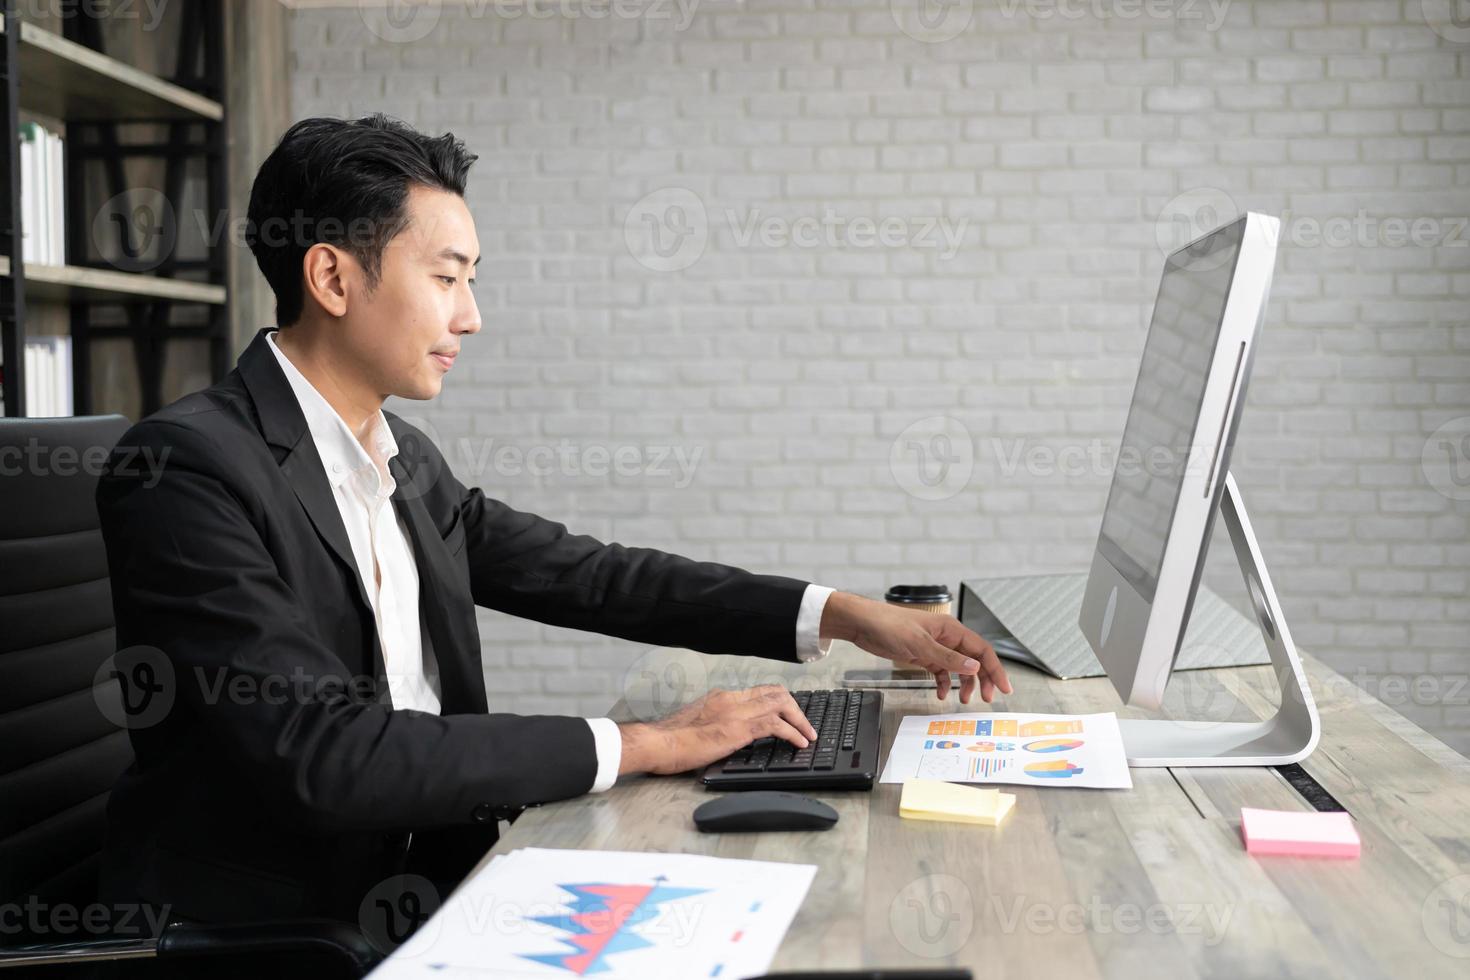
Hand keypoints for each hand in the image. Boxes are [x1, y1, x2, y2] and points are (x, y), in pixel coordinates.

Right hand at [617, 685, 817, 776]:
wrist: (656, 743)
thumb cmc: (668, 741)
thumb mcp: (696, 725)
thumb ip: (714, 723)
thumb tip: (726, 734)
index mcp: (720, 697)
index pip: (758, 691)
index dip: (779, 701)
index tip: (790, 714)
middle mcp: (730, 698)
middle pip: (774, 692)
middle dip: (795, 707)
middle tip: (805, 725)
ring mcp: (735, 711)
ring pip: (780, 704)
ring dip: (799, 720)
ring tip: (808, 735)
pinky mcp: (737, 729)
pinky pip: (775, 725)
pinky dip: (793, 732)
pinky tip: (799, 743)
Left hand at [820, 592, 1012, 704]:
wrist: (863, 624)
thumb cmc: (890, 626)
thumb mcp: (920, 644)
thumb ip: (948, 658)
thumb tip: (975, 668)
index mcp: (951, 630)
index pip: (982, 650)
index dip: (996, 669)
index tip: (1004, 688)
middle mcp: (947, 638)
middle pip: (973, 660)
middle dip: (983, 680)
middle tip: (987, 699)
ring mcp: (935, 647)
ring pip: (958, 667)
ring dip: (964, 684)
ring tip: (965, 700)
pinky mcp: (922, 655)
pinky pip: (940, 671)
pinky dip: (944, 683)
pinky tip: (941, 694)